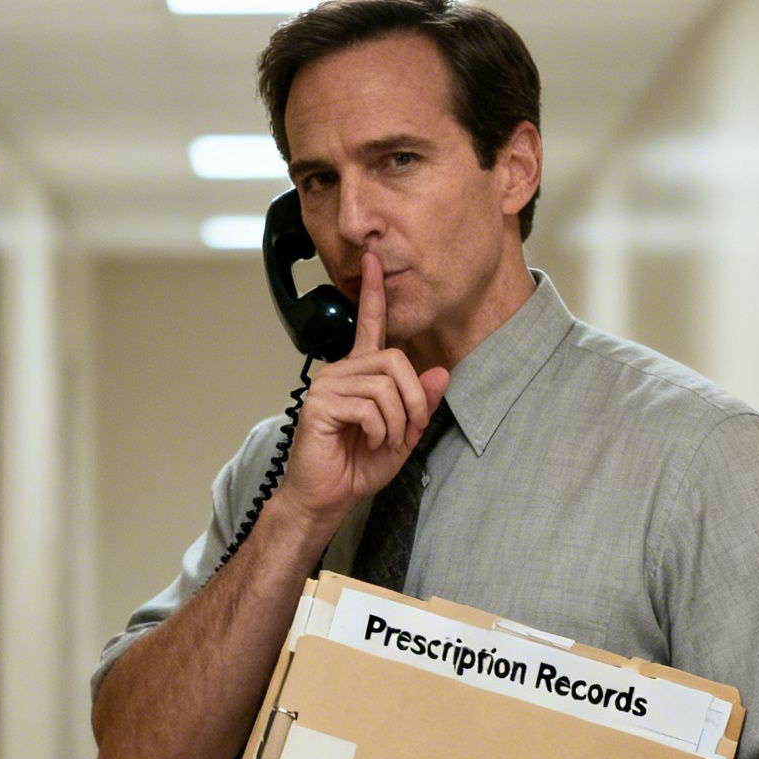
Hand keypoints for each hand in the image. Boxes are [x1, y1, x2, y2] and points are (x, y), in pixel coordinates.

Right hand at [276, 252, 449, 528]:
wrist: (326, 498)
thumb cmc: (356, 466)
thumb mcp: (403, 435)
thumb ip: (421, 405)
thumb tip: (439, 373)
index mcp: (359, 373)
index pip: (369, 325)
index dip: (373, 292)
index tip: (374, 260)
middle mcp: (341, 371)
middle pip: (395, 360)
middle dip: (414, 400)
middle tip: (409, 430)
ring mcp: (328, 385)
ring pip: (385, 385)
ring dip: (397, 421)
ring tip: (383, 441)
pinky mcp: (320, 403)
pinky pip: (369, 406)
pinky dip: (379, 430)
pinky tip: (365, 441)